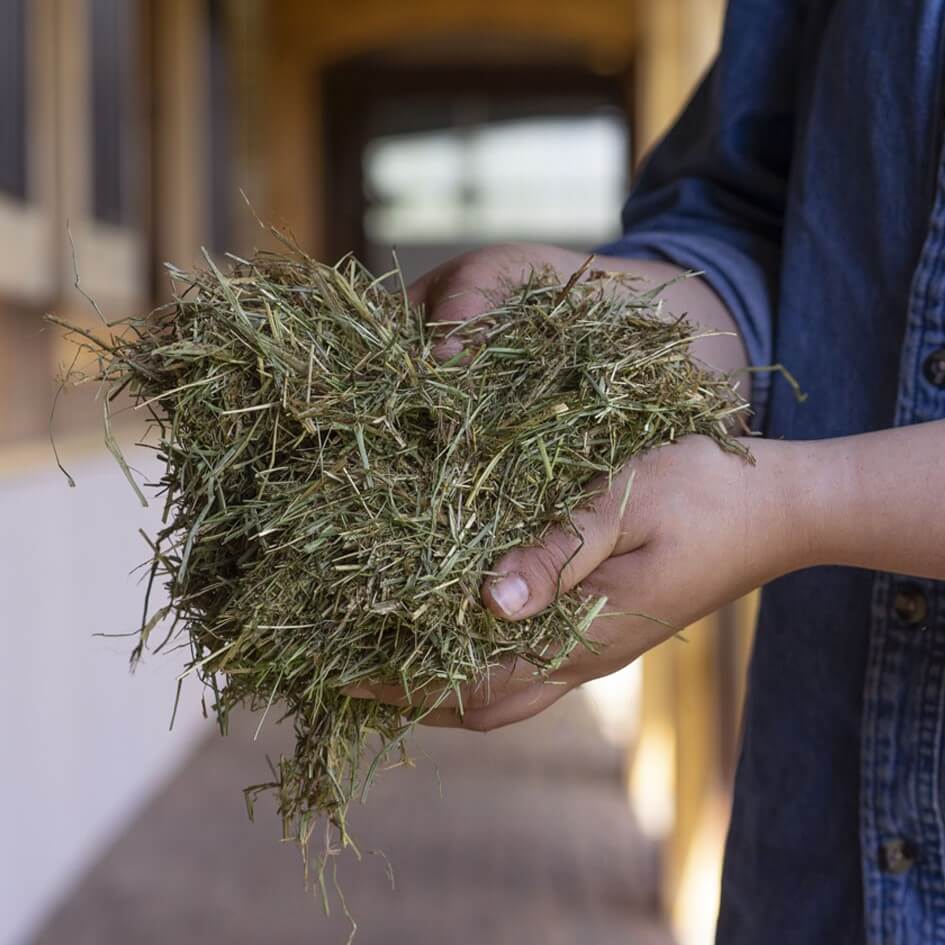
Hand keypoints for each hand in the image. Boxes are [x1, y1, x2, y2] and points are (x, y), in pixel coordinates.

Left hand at [347, 432, 808, 730]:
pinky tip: (457, 621)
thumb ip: (557, 553)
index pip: (476, 684)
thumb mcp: (625, 506)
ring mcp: (601, 644)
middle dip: (412, 698)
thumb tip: (487, 600)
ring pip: (506, 688)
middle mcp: (587, 654)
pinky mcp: (611, 623)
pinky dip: (480, 656)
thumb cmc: (705, 493)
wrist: (782, 509)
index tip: (338, 669)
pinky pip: (530, 661)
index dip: (403, 685)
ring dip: (444, 681)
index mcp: (587, 633)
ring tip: (386, 652)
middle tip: (347, 669)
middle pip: (485, 705)